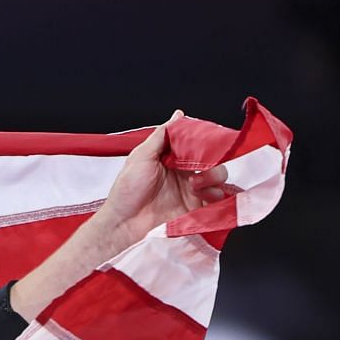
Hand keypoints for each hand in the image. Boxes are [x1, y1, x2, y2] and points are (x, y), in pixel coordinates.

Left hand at [93, 112, 238, 240]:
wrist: (122, 224)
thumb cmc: (126, 191)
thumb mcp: (140, 157)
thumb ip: (161, 136)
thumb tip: (178, 116)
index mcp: (171, 159)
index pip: (196, 145)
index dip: (205, 141)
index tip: (209, 139)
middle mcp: (183, 173)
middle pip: (211, 160)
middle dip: (213, 159)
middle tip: (200, 167)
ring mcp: (191, 192)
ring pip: (217, 177)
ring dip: (214, 177)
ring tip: (196, 185)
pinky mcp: (195, 209)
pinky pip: (216, 200)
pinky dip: (217, 195)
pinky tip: (205, 195)